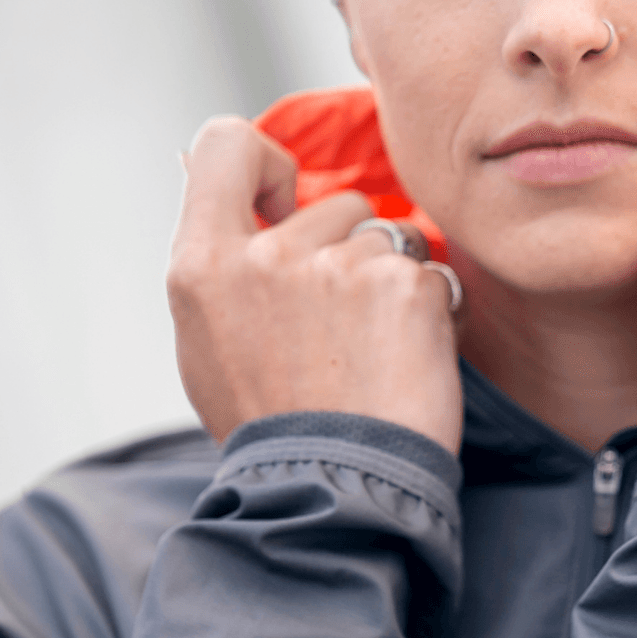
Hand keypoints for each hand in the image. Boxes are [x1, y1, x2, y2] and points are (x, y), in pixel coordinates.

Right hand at [167, 117, 464, 452]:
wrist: (335, 493)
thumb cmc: (276, 431)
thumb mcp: (209, 349)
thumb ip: (225, 274)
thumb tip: (252, 211)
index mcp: (202, 266)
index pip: (224, 144)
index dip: (267, 162)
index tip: (287, 197)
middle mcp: (265, 255)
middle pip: (335, 203)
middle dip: (352, 249)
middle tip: (345, 330)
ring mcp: (337, 266)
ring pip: (389, 236)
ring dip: (394, 281)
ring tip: (376, 354)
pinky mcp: (402, 285)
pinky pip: (432, 273)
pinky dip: (433, 312)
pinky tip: (409, 363)